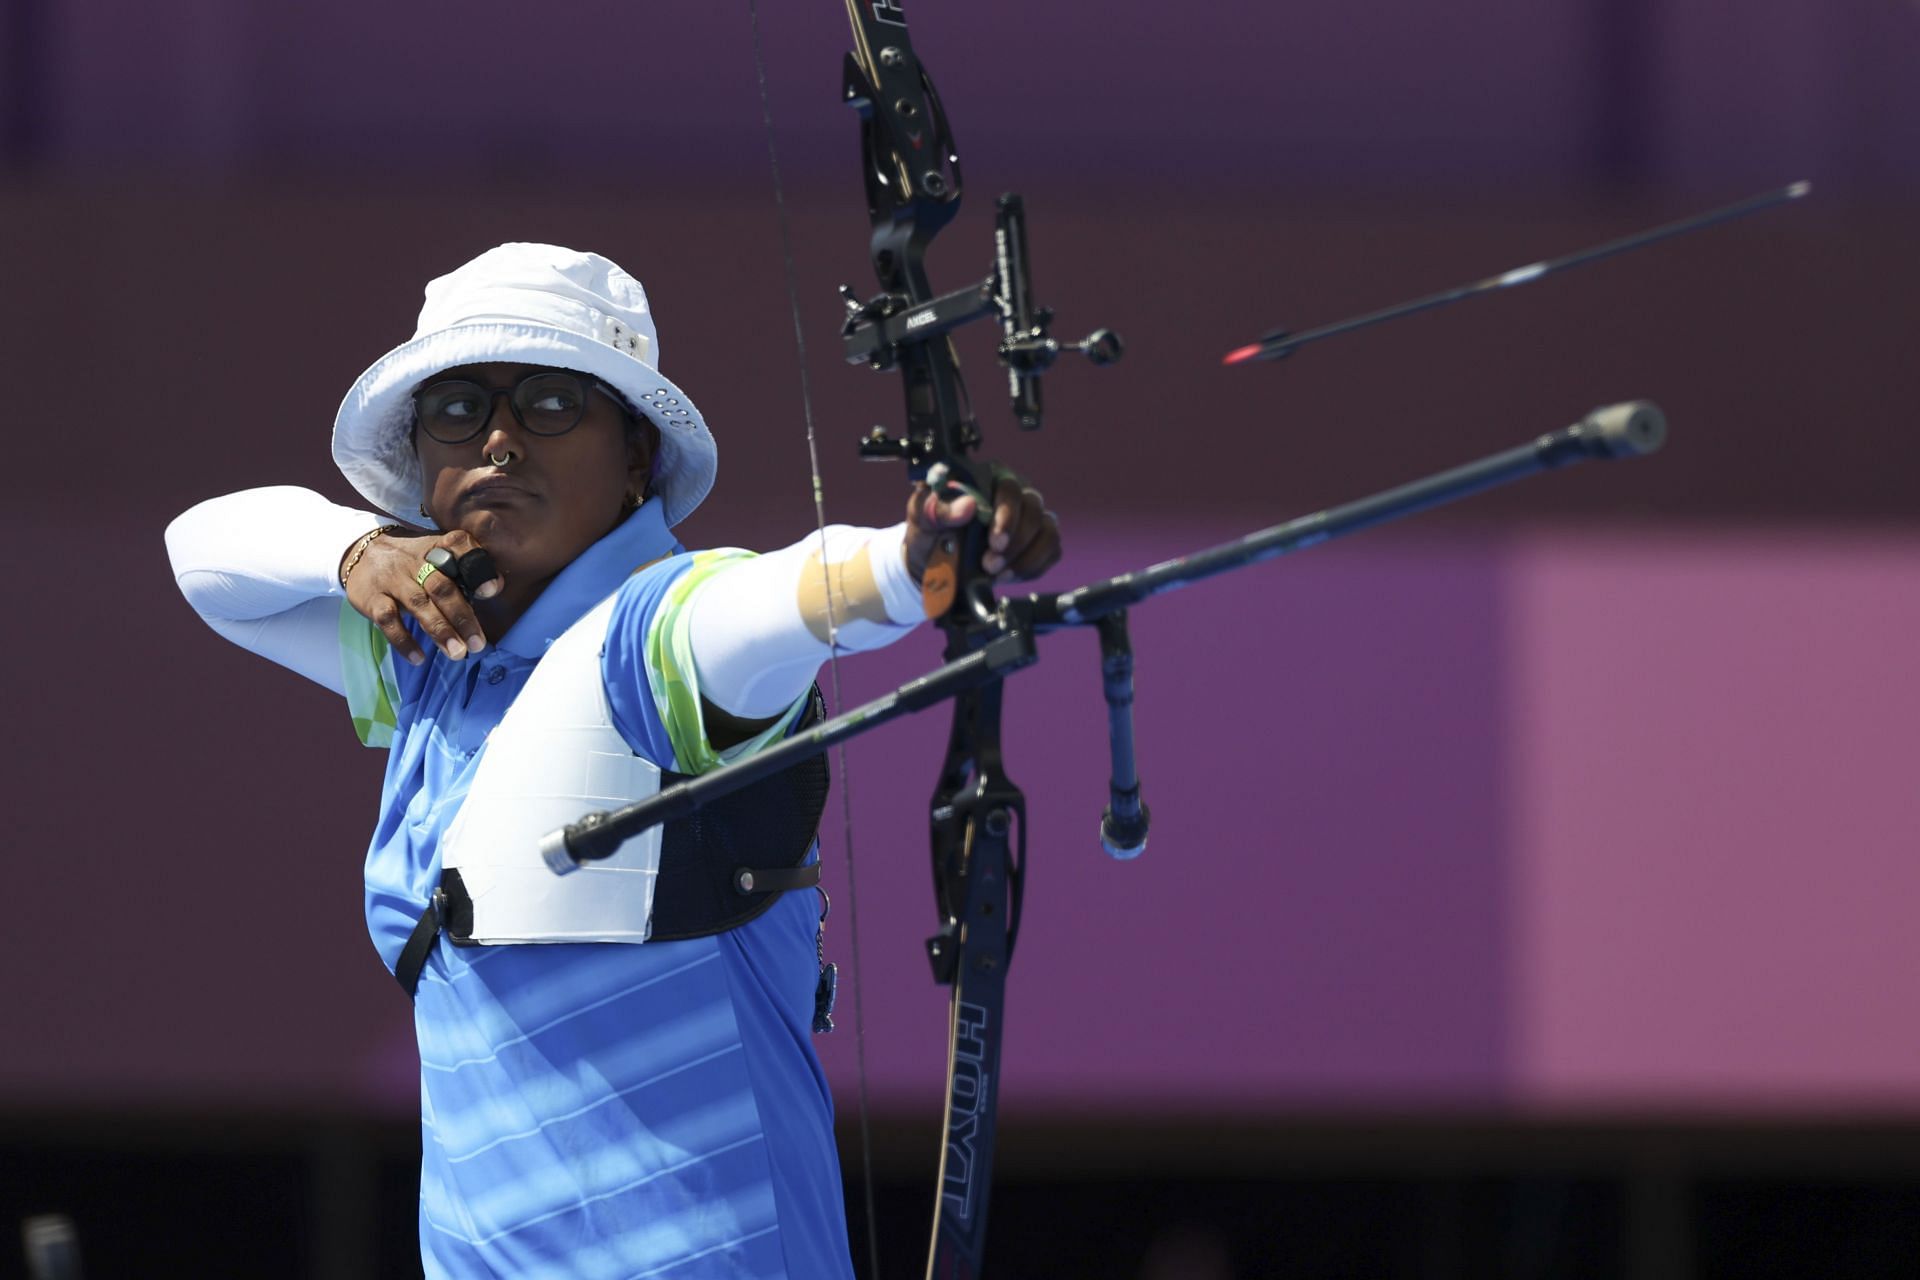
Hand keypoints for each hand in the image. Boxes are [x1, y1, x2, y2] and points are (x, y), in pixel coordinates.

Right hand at [341, 528, 505, 664]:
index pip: (457, 543)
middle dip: (462, 616)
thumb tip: (494, 587)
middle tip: (478, 644)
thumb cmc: (410, 560)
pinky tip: (419, 658)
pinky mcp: (372, 598)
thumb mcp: (434, 554)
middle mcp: (414, 561)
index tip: (490, 590)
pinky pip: (388, 620)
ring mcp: (392, 580)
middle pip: (441, 587)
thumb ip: (462, 568)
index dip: (475, 564)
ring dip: (439, 630)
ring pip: (418, 604)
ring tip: (457, 653)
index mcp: (434, 547)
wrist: (358, 553)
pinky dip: (403, 641)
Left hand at [904, 464, 1061, 584]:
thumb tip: (968, 505)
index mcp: (988, 478)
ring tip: (998, 574)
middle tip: (990, 564)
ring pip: (1048, 532)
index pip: (1010, 488)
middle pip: (1034, 510)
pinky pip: (1052, 552)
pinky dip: (1033, 567)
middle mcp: (1015, 494)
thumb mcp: (921, 517)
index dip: (1007, 515)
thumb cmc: (928, 532)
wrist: (932, 564)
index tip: (994, 542)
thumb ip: (937, 508)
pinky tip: (1008, 575)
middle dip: (1015, 542)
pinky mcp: (1038, 542)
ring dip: (1026, 558)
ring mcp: (1030, 518)